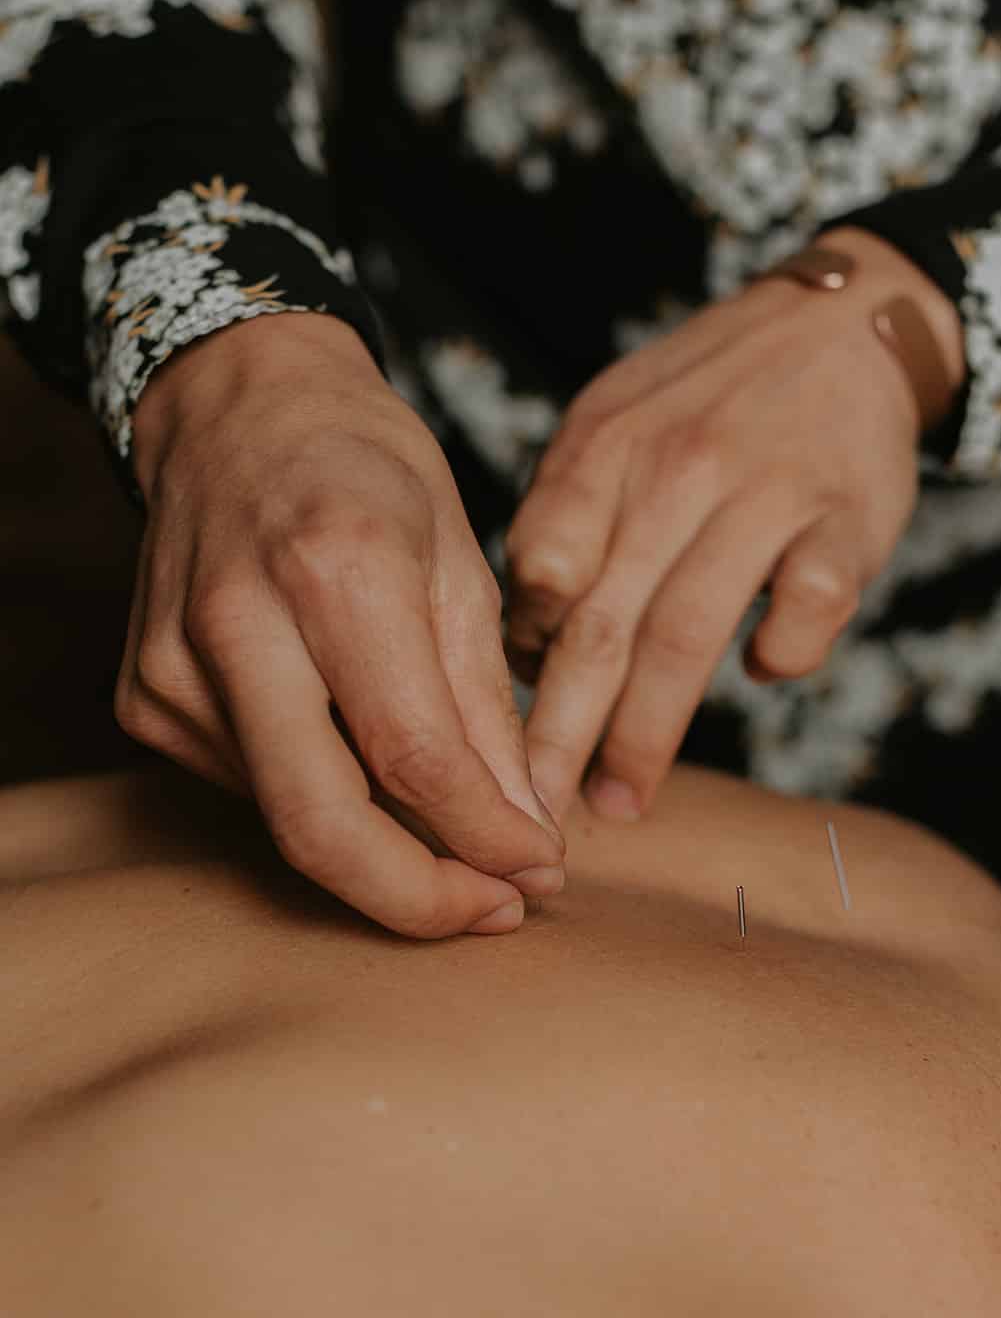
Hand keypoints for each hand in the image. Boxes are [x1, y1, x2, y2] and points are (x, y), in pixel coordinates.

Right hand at [119, 313, 564, 938]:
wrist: (235, 408)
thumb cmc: (364, 467)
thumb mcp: (460, 559)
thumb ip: (486, 706)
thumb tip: (523, 831)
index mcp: (337, 567)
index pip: (413, 754)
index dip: (484, 838)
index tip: (540, 870)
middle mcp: (237, 621)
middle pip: (321, 826)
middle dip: (418, 899)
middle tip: (495, 910)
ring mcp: (173, 667)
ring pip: (286, 819)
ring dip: (382, 850)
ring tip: (451, 828)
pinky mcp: (144, 698)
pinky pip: (252, 787)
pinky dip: (323, 797)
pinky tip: (358, 760)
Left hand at [504, 228, 964, 824]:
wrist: (839, 322)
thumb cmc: (706, 395)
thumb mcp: (615, 419)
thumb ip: (568, 519)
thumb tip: (527, 647)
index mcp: (606, 446)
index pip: (540, 569)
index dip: (516, 658)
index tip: (500, 725)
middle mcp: (677, 469)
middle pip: (602, 623)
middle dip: (560, 733)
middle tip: (531, 816)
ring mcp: (765, 493)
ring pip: (689, 634)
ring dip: (648, 732)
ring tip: (619, 801)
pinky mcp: (845, 519)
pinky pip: (808, 608)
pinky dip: (785, 653)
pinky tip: (767, 672)